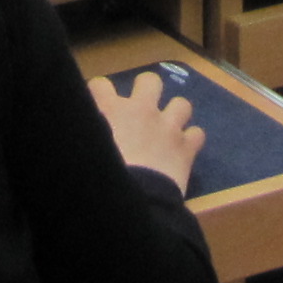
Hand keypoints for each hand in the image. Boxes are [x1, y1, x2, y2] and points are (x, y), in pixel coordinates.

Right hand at [91, 71, 205, 190]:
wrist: (131, 201)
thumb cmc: (99, 177)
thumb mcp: (85, 151)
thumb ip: (87, 135)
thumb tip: (85, 134)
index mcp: (110, 110)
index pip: (101, 85)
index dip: (101, 94)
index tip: (101, 107)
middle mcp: (141, 110)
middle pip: (149, 81)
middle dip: (147, 91)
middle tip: (141, 111)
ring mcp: (167, 126)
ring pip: (181, 104)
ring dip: (175, 116)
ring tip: (169, 130)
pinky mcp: (186, 147)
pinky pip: (197, 134)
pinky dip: (191, 141)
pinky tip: (183, 151)